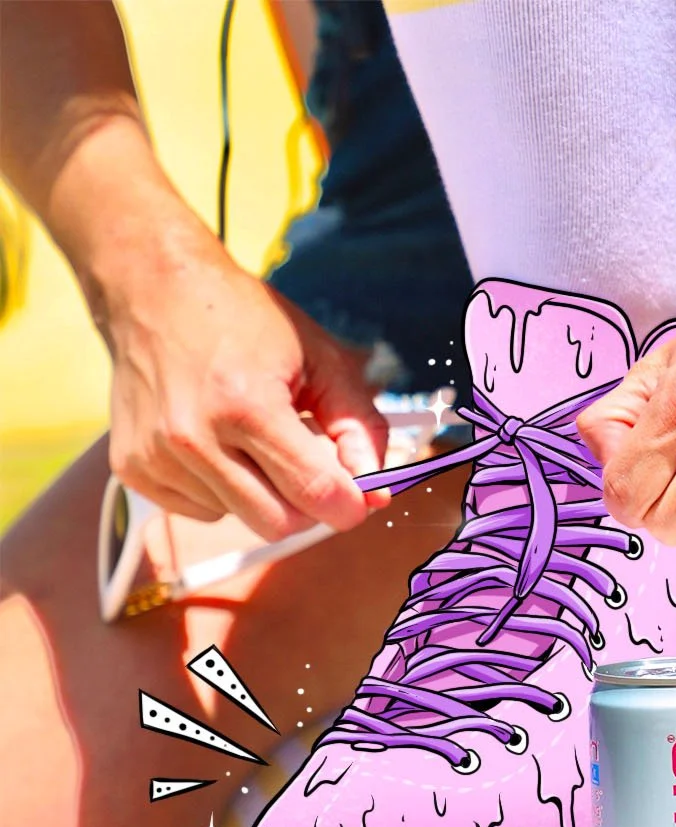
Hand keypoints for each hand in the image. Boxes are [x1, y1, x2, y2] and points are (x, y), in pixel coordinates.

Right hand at [104, 220, 389, 539]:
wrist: (153, 289)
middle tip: (309, 467)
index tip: (359, 495)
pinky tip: (217, 443)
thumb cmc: (244, 320)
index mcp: (246, 404)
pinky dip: (221, 491)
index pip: (316, 494)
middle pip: (277, 523)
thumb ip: (360, 427)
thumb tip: (377, 493)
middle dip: (306, 506)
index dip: (350, 504)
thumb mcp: (321, 358)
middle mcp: (193, 436)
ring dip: (261, 492)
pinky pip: (201, 511)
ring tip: (251, 438)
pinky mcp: (133, 468)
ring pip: (239, 519)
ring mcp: (157, 456)